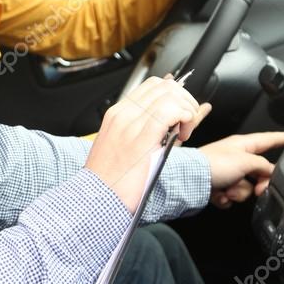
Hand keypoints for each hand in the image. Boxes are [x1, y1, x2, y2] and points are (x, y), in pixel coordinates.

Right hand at [86, 76, 199, 212]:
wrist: (97, 197)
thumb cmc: (110, 180)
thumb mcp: (121, 148)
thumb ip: (143, 132)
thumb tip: (171, 123)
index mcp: (116, 115)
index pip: (151, 87)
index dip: (173, 96)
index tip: (178, 115)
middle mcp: (123, 114)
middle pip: (164, 86)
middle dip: (184, 100)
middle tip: (185, 124)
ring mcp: (131, 124)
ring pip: (170, 94)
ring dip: (186, 110)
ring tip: (184, 132)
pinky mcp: (142, 138)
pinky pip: (171, 111)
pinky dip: (185, 117)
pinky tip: (183, 134)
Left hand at [199, 131, 283, 208]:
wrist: (189, 181)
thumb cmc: (213, 164)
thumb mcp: (245, 161)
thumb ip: (264, 166)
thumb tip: (269, 173)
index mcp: (243, 145)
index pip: (270, 140)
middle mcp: (236, 157)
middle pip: (260, 172)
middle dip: (257, 183)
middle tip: (257, 188)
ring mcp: (227, 173)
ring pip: (247, 188)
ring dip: (238, 192)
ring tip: (226, 189)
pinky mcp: (219, 187)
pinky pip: (232, 197)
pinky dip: (226, 199)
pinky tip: (218, 195)